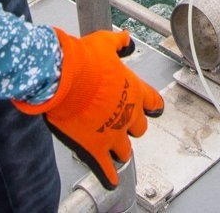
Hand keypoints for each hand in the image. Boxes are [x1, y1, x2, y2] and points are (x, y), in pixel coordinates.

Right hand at [15, 28, 163, 187]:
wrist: (65, 77)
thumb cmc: (83, 59)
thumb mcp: (104, 43)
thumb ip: (118, 42)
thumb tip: (126, 39)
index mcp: (135, 90)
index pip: (154, 103)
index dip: (151, 106)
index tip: (152, 109)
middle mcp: (128, 114)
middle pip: (139, 129)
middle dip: (130, 128)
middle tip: (120, 125)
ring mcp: (113, 134)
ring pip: (125, 150)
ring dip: (119, 149)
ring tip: (112, 149)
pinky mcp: (96, 147)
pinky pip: (107, 168)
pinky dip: (109, 176)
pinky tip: (111, 180)